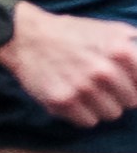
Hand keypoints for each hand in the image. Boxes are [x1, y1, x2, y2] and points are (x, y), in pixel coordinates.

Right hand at [5, 8, 136, 128]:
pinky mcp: (62, 102)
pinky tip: (73, 97)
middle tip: (102, 83)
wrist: (26, 36)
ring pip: (111, 115)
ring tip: (86, 90)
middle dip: (120, 95)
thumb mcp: (112, 30)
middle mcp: (104, 72)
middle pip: (131, 103)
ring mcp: (82, 88)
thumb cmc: (73, 34)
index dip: (135, 84)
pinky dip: (82, 114)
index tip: (125, 82)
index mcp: (121, 52)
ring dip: (101, 106)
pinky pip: (88, 122)